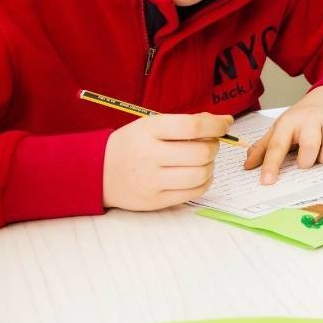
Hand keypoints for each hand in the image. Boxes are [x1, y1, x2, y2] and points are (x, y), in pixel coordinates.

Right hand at [102, 113, 230, 210]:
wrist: (97, 172)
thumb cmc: (133, 144)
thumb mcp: (151, 125)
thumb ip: (186, 122)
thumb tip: (223, 122)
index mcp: (148, 130)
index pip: (192, 126)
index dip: (216, 126)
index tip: (225, 125)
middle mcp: (149, 155)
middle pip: (202, 152)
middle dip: (214, 146)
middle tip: (209, 144)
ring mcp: (151, 181)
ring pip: (201, 173)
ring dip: (210, 165)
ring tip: (201, 160)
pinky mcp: (155, 200)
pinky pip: (195, 192)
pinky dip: (205, 181)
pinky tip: (197, 174)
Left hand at [243, 85, 322, 184]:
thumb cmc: (301, 121)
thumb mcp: (280, 129)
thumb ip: (264, 148)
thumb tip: (248, 166)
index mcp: (289, 121)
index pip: (278, 145)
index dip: (271, 165)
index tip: (267, 182)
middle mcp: (311, 118)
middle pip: (310, 147)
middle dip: (307, 161)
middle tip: (306, 161)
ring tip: (322, 155)